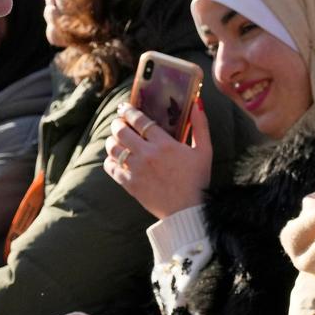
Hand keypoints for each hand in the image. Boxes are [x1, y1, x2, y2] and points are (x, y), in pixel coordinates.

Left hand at [104, 102, 210, 219]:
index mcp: (165, 144)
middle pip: (121, 131)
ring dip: (112, 140)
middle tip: (118, 122)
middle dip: (117, 123)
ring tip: (115, 139)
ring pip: (113, 149)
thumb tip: (197, 102)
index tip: (125, 107)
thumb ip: (201, 126)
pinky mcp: (130, 184)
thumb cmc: (198, 180)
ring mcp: (136, 170)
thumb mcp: (204, 151)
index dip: (129, 111)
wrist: (188, 211)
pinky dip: (110, 161)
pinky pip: (111, 168)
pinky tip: (115, 159)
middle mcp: (147, 155)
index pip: (140, 120)